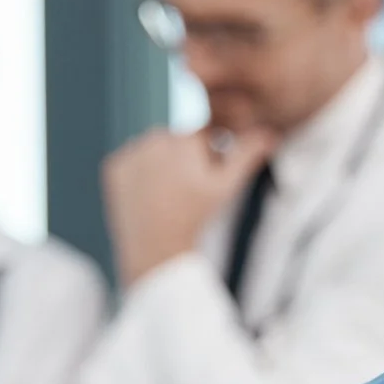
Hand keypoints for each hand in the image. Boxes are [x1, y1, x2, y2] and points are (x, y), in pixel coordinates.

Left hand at [102, 126, 275, 286]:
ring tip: (166, 197)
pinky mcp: (112, 167)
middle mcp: (153, 138)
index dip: (208, 160)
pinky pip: (130, 163)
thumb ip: (247, 155)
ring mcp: (129, 152)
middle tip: (185, 194)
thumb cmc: (196, 218)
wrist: (156, 250)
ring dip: (160, 166)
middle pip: (174, 142)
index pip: (201, 136)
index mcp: (183, 139)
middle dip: (182, 161)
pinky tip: (146, 198)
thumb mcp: (226, 187)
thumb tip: (271, 133)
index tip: (202, 184)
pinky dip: (138, 176)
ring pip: (152, 151)